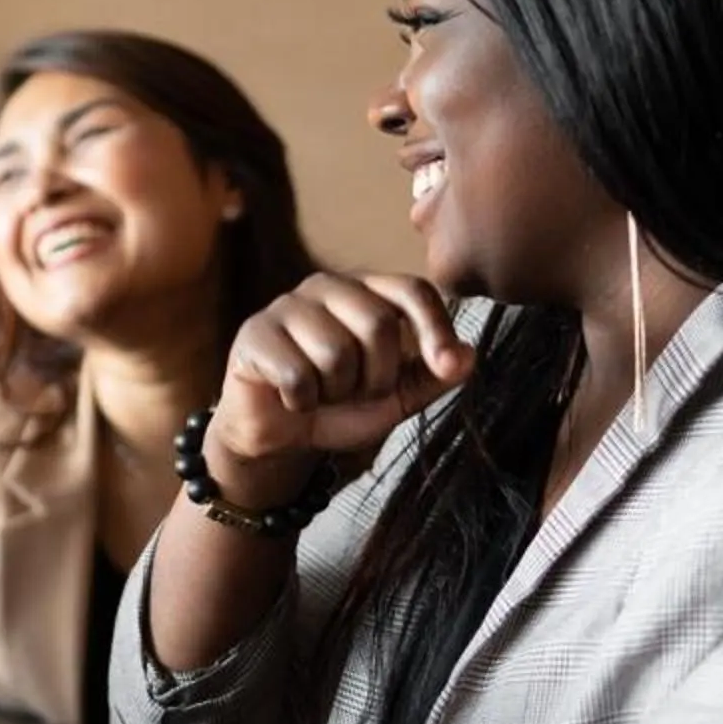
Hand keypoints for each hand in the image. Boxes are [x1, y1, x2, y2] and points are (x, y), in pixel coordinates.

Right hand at [214, 272, 473, 484]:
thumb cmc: (339, 407)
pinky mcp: (254, 334)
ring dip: (335, 392)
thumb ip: (434, 376)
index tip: (447, 367)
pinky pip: (296, 374)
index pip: (413, 290)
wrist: (279, 436)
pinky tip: (292, 399)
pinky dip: (301, 401)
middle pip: (377, 324)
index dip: (436, 327)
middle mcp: (327, 287)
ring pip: (335, 352)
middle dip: (376, 376)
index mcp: (368, 292)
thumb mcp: (397, 397)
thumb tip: (468, 357)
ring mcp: (287, 306)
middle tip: (357, 393)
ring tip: (322, 394)